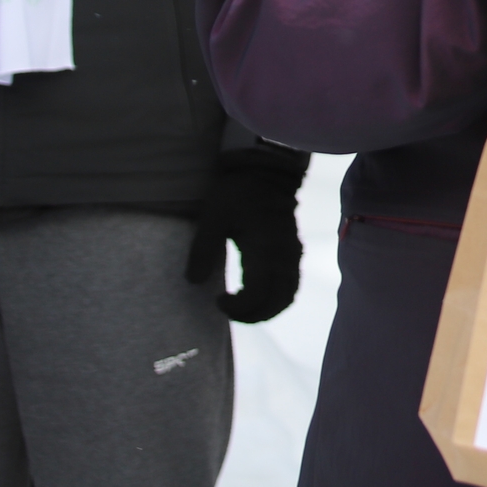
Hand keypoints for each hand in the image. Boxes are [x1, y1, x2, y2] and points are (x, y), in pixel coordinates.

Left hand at [185, 152, 304, 321]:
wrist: (265, 171)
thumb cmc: (236, 192)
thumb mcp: (213, 216)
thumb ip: (203, 249)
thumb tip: (193, 281)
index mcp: (264, 249)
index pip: (257, 295)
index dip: (238, 308)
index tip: (219, 301)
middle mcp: (283, 256)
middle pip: (277, 301)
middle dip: (252, 315)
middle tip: (229, 310)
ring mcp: (291, 253)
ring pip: (288, 295)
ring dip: (267, 309)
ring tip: (242, 307)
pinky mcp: (293, 251)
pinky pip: (292, 284)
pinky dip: (277, 298)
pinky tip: (258, 295)